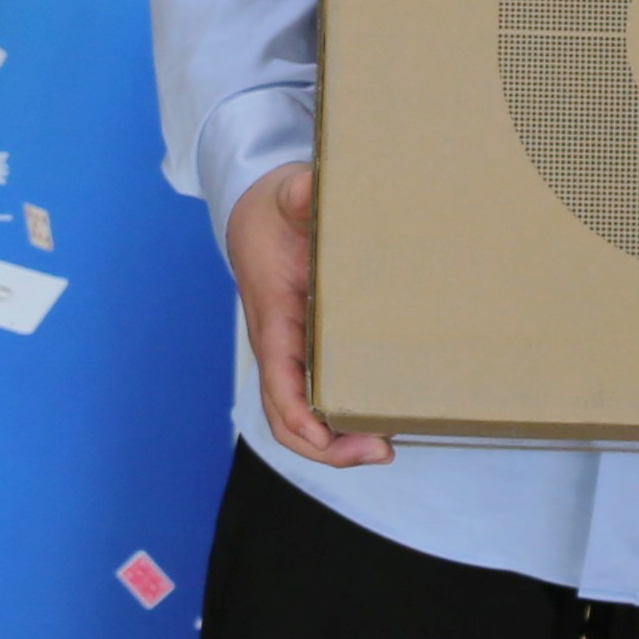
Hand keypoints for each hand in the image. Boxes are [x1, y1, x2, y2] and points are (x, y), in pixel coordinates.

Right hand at [223, 162, 389, 467]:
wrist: (253, 213)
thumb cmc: (268, 211)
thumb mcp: (283, 196)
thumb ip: (297, 194)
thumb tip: (310, 188)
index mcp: (273, 319)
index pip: (277, 384)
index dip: (299, 418)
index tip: (326, 436)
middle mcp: (279, 347)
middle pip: (287, 418)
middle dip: (328, 448)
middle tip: (381, 450)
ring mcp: (292, 354)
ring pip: (301, 418)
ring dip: (338, 443)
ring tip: (385, 446)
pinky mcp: (308, 352)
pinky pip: (317, 400)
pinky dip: (342, 421)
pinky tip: (379, 419)